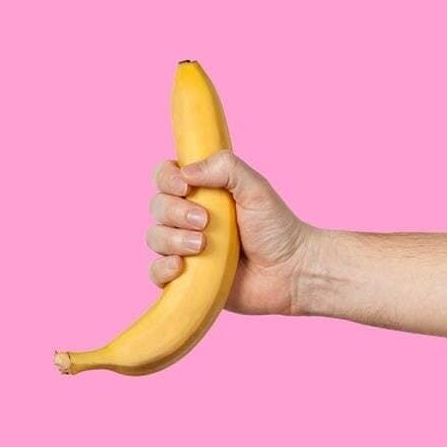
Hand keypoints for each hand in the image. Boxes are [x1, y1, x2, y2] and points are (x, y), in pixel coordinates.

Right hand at [147, 150, 315, 314]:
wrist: (290, 271)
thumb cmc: (276, 228)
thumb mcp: (255, 189)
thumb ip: (226, 168)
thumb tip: (186, 172)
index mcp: (203, 193)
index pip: (166, 177)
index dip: (167, 179)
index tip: (185, 187)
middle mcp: (188, 219)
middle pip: (158, 206)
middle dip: (175, 212)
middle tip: (205, 221)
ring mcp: (186, 249)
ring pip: (155, 238)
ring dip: (173, 240)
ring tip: (203, 246)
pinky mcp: (186, 278)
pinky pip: (156, 272)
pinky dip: (162, 269)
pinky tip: (181, 267)